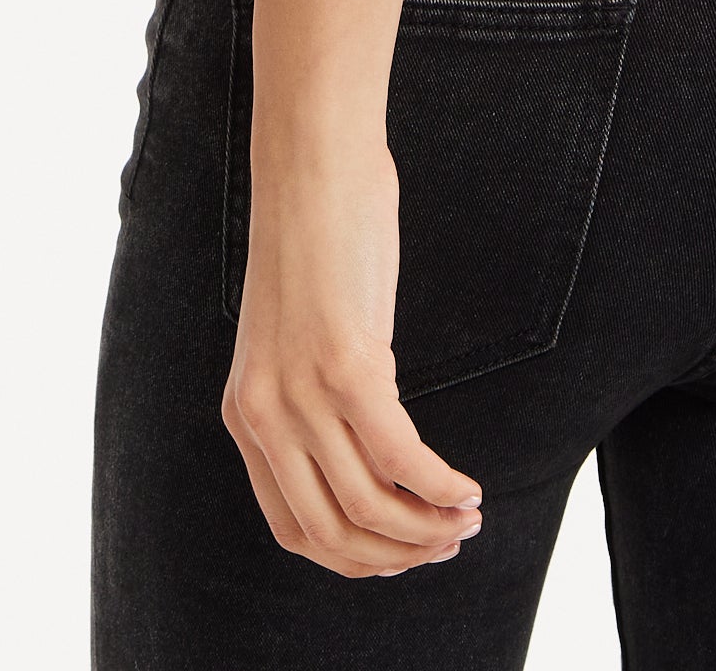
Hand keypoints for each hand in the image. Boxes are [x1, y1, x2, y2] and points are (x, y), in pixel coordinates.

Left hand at [222, 134, 483, 577]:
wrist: (312, 158)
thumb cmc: (319, 234)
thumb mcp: (302, 334)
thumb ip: (320, 396)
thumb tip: (373, 445)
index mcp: (247, 413)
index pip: (294, 529)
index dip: (357, 557)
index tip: (405, 553)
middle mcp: (264, 415)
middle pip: (331, 533)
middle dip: (397, 554)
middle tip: (448, 543)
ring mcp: (302, 394)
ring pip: (368, 506)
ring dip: (426, 528)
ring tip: (467, 519)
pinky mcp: (346, 366)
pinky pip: (400, 458)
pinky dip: (441, 485)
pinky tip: (467, 488)